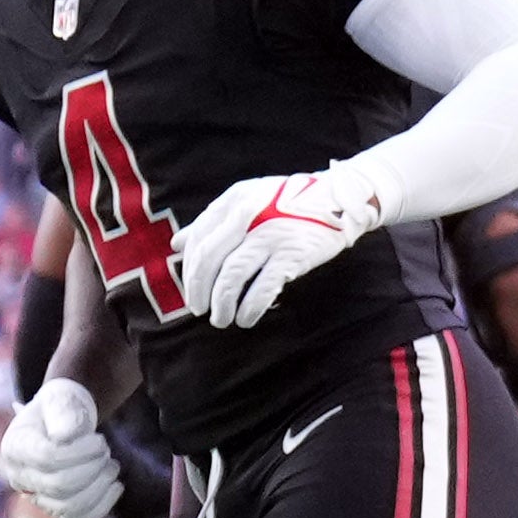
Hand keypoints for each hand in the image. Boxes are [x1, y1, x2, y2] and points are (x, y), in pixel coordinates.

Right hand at [0, 374, 114, 517]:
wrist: (65, 421)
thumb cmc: (62, 408)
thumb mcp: (61, 399)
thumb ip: (63, 412)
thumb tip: (65, 438)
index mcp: (16, 447)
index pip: (47, 458)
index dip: (80, 451)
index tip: (100, 439)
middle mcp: (20, 476)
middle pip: (60, 485)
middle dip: (93, 467)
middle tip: (106, 451)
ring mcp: (36, 495)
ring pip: (69, 507)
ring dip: (99, 486)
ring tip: (111, 466)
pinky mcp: (56, 508)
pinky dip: (102, 506)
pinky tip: (116, 486)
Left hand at [170, 158, 394, 332]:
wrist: (341, 198)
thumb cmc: (288, 203)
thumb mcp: (249, 200)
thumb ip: (213, 221)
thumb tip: (176, 244)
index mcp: (234, 199)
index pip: (199, 239)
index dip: (190, 269)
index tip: (192, 289)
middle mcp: (248, 214)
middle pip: (209, 259)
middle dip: (198, 290)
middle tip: (199, 309)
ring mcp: (271, 234)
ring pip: (231, 276)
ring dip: (221, 304)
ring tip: (222, 319)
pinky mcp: (292, 254)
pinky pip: (262, 288)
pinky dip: (249, 307)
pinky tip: (247, 318)